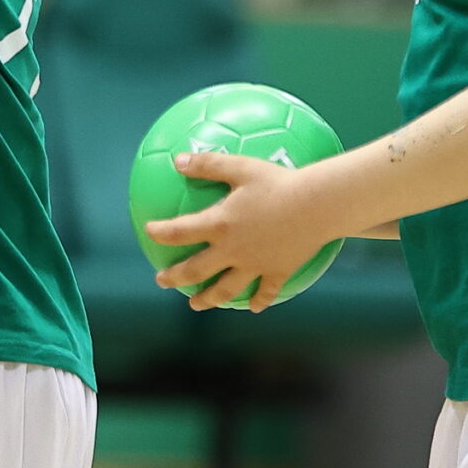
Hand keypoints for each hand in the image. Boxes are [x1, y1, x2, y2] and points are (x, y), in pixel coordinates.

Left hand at [142, 151, 333, 310]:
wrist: (318, 205)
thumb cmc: (278, 182)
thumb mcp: (240, 167)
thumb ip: (208, 164)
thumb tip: (177, 160)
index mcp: (219, 225)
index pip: (180, 232)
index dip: (161, 232)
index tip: (149, 232)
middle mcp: (232, 250)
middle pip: (196, 270)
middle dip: (175, 277)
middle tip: (162, 281)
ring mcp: (255, 265)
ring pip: (226, 288)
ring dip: (209, 298)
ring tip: (196, 305)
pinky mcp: (278, 271)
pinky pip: (266, 291)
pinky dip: (259, 300)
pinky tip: (253, 307)